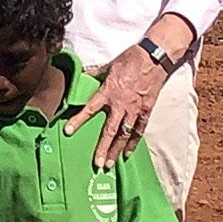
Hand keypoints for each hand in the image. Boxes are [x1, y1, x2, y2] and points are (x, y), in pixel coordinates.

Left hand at [65, 43, 167, 170]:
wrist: (154, 58)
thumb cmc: (131, 59)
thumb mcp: (110, 65)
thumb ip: (96, 73)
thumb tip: (84, 74)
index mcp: (108, 92)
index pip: (90, 109)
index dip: (78, 120)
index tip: (68, 131)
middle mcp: (120, 104)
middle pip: (109, 131)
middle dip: (102, 149)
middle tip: (97, 164)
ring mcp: (135, 109)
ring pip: (124, 135)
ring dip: (116, 150)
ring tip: (110, 164)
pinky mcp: (146, 111)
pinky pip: (139, 130)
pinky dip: (133, 142)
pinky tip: (127, 153)